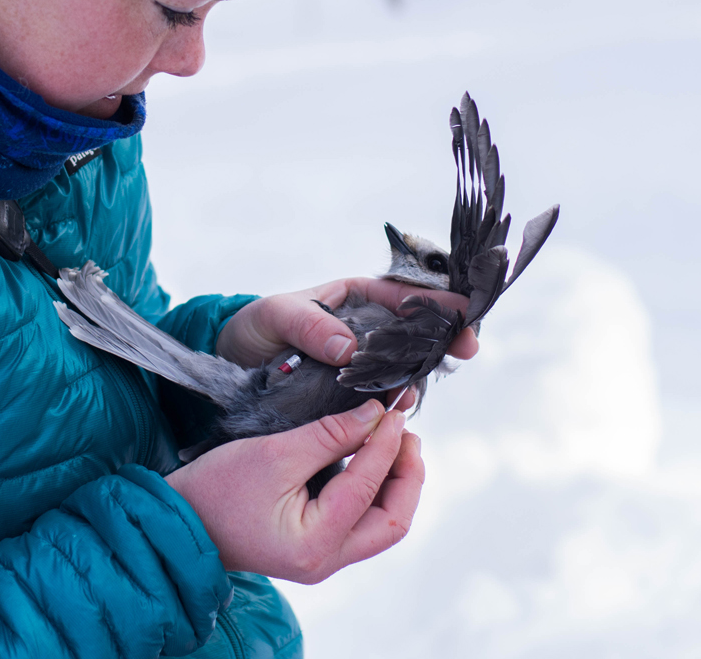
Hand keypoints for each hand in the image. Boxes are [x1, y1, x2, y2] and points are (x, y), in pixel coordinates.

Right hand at [165, 399, 421, 582]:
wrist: (181, 519)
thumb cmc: (216, 490)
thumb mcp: (273, 454)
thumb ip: (329, 436)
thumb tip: (374, 416)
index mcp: (316, 544)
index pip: (368, 486)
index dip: (386, 442)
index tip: (392, 407)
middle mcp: (326, 560)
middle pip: (392, 520)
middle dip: (407, 473)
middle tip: (405, 430)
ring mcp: (323, 558)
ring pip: (381, 523)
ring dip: (394, 482)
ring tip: (394, 439)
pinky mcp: (315, 545)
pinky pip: (361, 520)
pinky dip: (374, 488)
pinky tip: (371, 456)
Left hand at [217, 278, 475, 410]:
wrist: (233, 362)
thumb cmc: (256, 326)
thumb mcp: (277, 315)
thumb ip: (310, 326)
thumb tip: (348, 347)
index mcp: (356, 297)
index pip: (405, 294)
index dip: (438, 301)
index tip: (464, 312)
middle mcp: (367, 327)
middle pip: (418, 330)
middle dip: (445, 336)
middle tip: (467, 348)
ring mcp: (365, 360)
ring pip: (406, 364)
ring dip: (419, 373)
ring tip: (417, 388)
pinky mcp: (354, 391)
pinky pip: (383, 391)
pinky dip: (394, 398)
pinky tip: (397, 407)